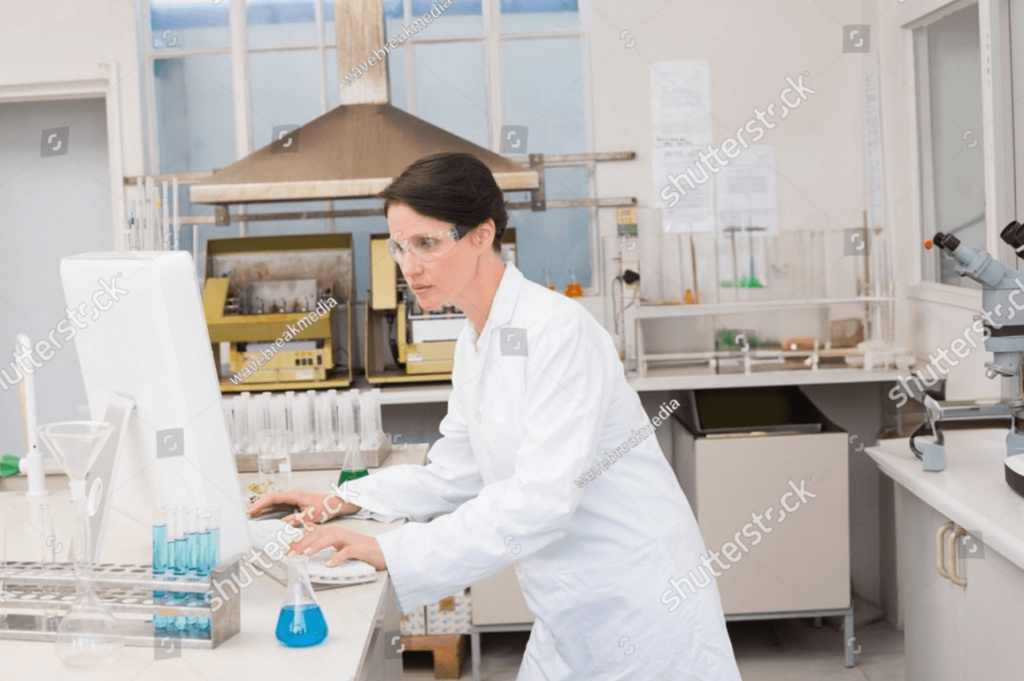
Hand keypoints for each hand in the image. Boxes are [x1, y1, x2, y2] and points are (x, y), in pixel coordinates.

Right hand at [246, 488, 360, 524]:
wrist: (335, 503)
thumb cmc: (325, 506)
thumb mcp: (311, 515)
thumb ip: (296, 519)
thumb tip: (282, 524)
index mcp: (294, 495)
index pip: (273, 497)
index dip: (260, 504)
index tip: (252, 510)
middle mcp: (291, 495)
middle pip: (270, 498)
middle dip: (258, 505)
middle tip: (247, 514)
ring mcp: (291, 498)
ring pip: (273, 501)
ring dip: (262, 507)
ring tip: (251, 514)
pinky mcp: (293, 503)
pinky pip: (278, 505)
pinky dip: (269, 509)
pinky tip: (263, 515)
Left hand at [287, 524, 386, 569]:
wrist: (380, 550)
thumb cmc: (358, 549)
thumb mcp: (339, 544)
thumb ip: (325, 543)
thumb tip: (306, 548)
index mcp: (332, 532)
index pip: (312, 530)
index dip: (298, 535)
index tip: (284, 542)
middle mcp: (339, 533)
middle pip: (317, 534)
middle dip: (302, 543)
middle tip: (289, 553)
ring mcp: (348, 540)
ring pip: (329, 539)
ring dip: (316, 546)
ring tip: (305, 554)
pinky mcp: (357, 548)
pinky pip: (346, 552)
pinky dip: (337, 557)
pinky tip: (330, 564)